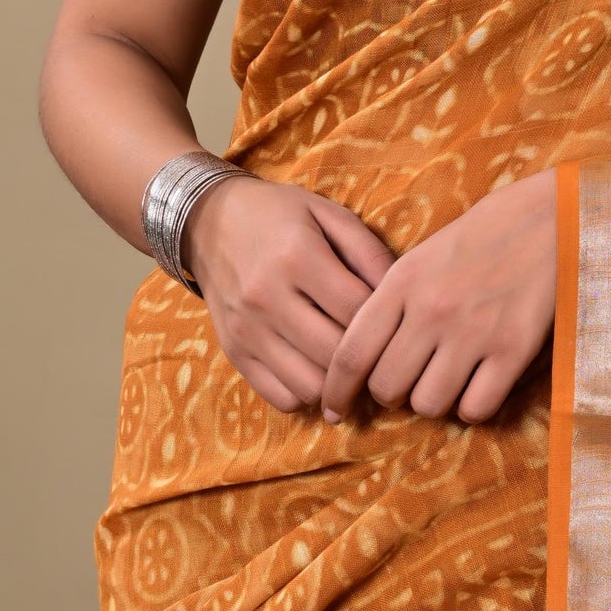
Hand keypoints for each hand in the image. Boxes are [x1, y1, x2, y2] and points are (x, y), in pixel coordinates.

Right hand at [182, 175, 396, 413]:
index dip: (386, 322)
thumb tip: (403, 297)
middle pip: (336, 355)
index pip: (358, 311)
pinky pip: (280, 397)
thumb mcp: (328, 214)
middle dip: (366, 358)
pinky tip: (314, 368)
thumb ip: (369, 252)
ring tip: (346, 362)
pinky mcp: (234, 352)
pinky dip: (305, 392)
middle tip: (379, 351)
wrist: (207, 220)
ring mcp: (247, 330)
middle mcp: (268, 297)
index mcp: (298, 256)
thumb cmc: (278, 214)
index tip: (396, 322)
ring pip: (310, 386)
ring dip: (337, 382)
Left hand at [319, 170, 557, 426]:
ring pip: (428, 405)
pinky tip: (479, 384)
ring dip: (433, 400)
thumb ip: (391, 302)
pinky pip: (476, 408)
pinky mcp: (513, 350)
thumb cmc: (483, 236)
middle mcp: (432, 310)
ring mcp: (473, 332)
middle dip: (391, 393)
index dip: (335, 391)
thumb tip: (363, 358)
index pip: (351, 353)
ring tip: (446, 379)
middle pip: (386, 388)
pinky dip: (473, 406)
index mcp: (402, 282)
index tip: (333, 409)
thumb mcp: (422, 257)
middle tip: (407, 381)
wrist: (550, 217)